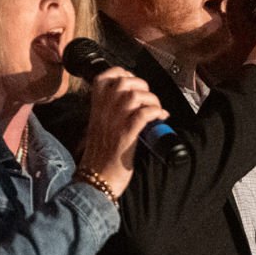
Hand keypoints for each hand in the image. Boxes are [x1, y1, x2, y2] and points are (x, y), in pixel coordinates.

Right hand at [77, 67, 167, 196]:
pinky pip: (143, 114)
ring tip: (157, 110)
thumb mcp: (99, 129)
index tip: (134, 83)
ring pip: (134, 96)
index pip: (104, 77)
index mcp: (95, 109)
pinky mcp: (125, 137)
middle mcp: (103, 113)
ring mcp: (113, 124)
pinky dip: (155, 112)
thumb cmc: (100, 158)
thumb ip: (110, 114)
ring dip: (152, 100)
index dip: (123, 73)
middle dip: (143, 86)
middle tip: (150, 100)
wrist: (95, 182)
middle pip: (123, 82)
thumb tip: (133, 103)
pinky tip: (160, 118)